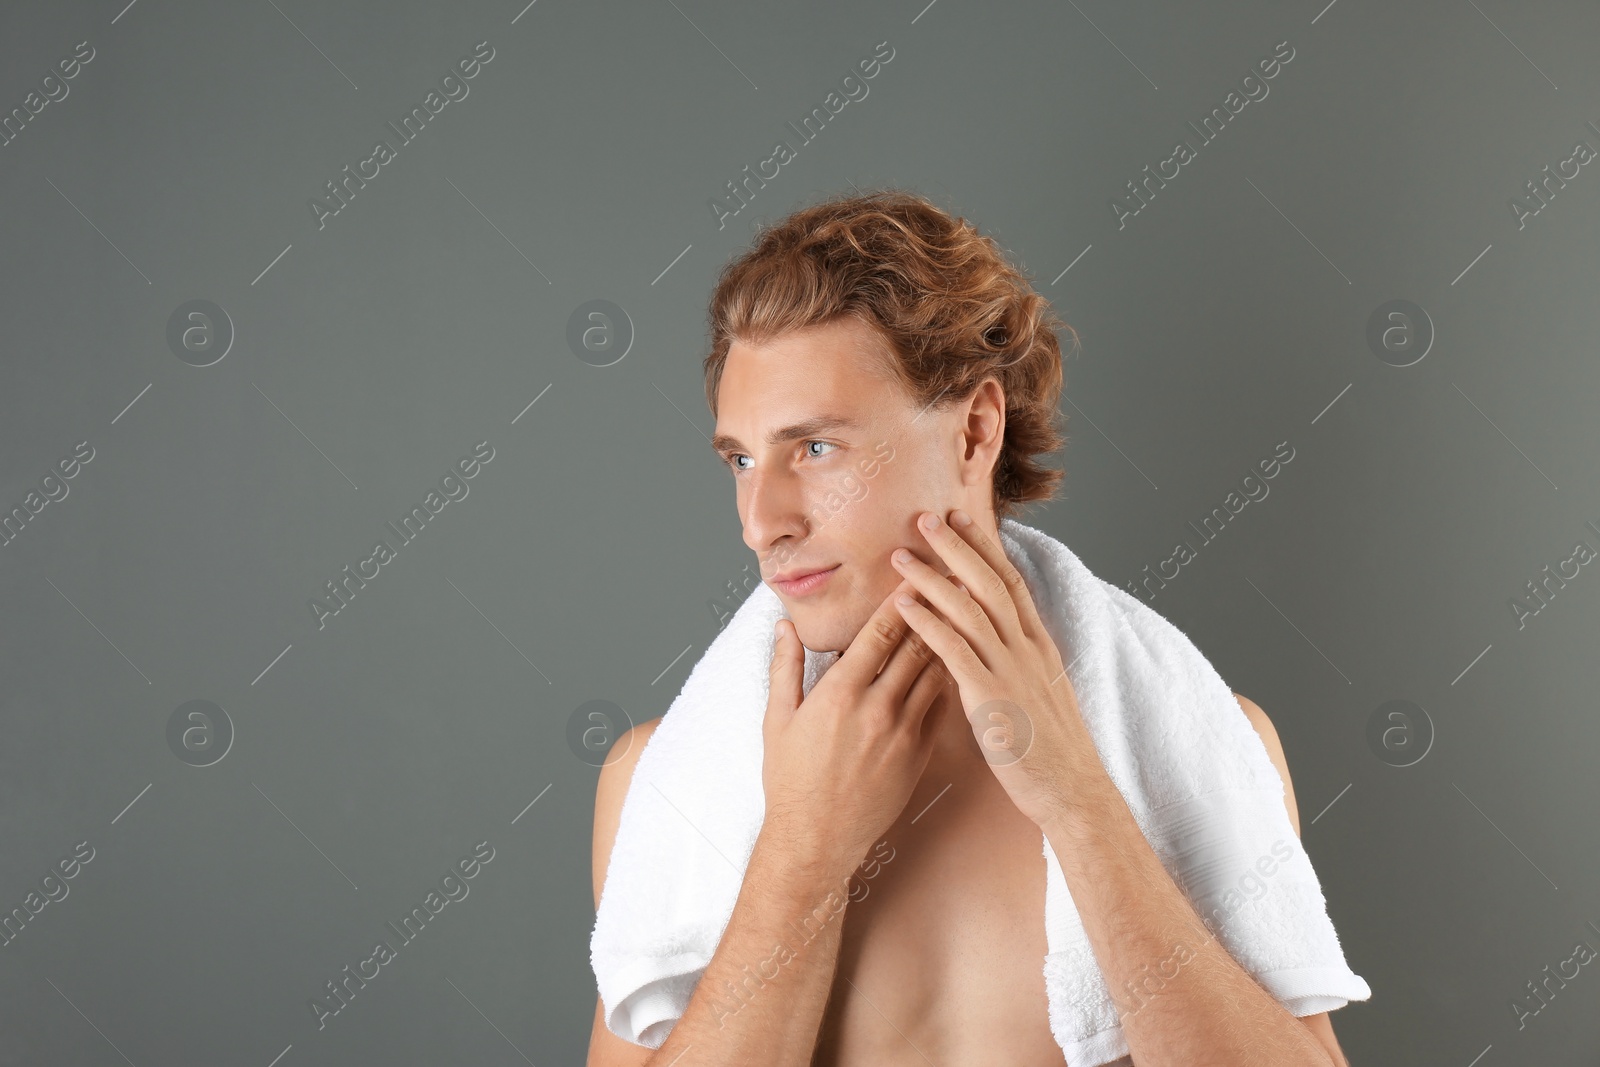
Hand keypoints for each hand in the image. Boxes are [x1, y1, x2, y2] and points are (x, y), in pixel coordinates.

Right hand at [760, 578, 953, 880]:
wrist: (817, 840)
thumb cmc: (790, 780)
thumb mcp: (776, 719)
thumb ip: (784, 667)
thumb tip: (783, 626)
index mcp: (840, 692)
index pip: (880, 632)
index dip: (902, 599)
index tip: (916, 572)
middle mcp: (877, 707)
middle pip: (917, 645)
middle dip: (936, 608)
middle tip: (954, 577)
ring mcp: (903, 732)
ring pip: (936, 673)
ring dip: (950, 639)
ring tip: (966, 610)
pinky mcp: (919, 754)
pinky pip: (941, 708)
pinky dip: (949, 681)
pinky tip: (960, 662)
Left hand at [889, 509, 1089, 828]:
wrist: (1074, 792)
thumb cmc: (1053, 751)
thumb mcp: (1041, 694)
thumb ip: (1019, 664)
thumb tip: (997, 644)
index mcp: (1040, 646)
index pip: (1011, 582)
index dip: (984, 548)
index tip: (961, 520)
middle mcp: (1028, 649)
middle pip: (989, 582)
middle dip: (956, 546)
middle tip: (925, 516)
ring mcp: (1012, 670)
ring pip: (969, 608)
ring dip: (932, 577)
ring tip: (901, 554)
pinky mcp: (992, 697)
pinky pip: (955, 650)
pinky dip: (928, 622)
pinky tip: (902, 605)